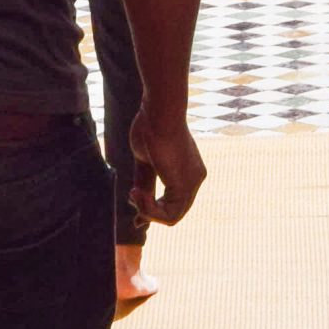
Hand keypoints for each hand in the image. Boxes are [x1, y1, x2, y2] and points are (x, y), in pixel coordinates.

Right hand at [130, 105, 206, 228]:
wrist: (158, 111)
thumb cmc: (150, 127)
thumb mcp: (146, 161)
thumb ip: (146, 182)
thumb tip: (136, 200)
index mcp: (188, 170)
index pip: (175, 201)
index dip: (154, 209)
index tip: (135, 204)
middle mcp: (195, 178)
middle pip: (175, 212)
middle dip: (150, 213)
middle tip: (132, 202)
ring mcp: (193, 183)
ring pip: (172, 217)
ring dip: (148, 212)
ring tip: (134, 193)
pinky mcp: (185, 186)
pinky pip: (170, 215)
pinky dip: (150, 210)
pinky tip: (137, 193)